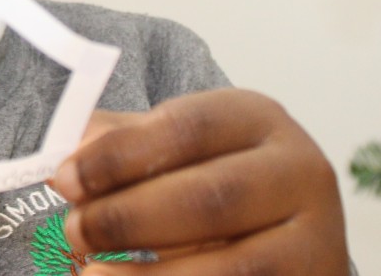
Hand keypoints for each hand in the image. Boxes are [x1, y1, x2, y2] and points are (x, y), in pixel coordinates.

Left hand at [51, 88, 348, 273]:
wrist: (286, 239)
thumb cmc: (212, 183)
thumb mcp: (176, 151)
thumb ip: (123, 145)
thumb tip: (69, 156)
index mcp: (258, 119)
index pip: (187, 129)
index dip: (120, 156)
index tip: (64, 180)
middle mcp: (300, 172)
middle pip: (211, 198)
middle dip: (130, 219)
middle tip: (74, 232)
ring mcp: (316, 238)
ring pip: (232, 266)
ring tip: (90, 275)